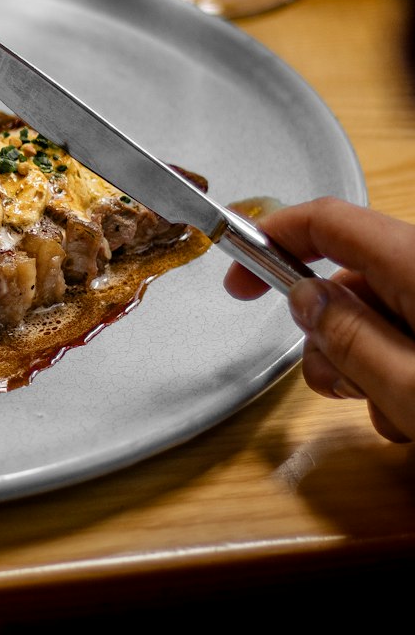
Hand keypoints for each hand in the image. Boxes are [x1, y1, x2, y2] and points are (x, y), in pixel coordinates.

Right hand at [224, 197, 414, 442]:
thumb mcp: (410, 388)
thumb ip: (350, 339)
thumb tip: (303, 298)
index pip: (328, 220)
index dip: (271, 237)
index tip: (237, 281)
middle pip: (351, 280)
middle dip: (325, 333)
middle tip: (338, 386)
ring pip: (378, 317)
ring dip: (364, 365)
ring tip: (395, 414)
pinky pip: (409, 338)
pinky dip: (398, 374)